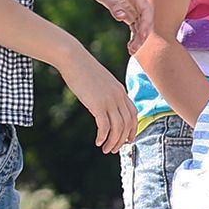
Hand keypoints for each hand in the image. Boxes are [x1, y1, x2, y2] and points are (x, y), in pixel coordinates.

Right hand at [58, 37, 138, 151]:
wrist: (74, 59)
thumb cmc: (84, 70)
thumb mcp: (100, 82)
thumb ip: (106, 93)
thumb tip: (103, 103)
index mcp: (121, 91)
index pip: (134, 114)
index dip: (133, 128)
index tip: (128, 139)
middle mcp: (119, 96)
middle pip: (128, 123)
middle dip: (123, 139)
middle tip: (115, 150)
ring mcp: (109, 100)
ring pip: (118, 127)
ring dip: (113, 141)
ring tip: (106, 149)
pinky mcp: (97, 104)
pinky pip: (105, 125)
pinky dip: (103, 136)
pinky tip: (98, 142)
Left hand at [85, 0, 152, 49]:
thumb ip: (114, 4)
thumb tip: (121, 18)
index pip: (146, 10)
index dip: (146, 24)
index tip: (142, 36)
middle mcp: (137, 1)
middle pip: (146, 20)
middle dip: (143, 35)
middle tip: (134, 50)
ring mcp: (134, 7)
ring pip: (141, 24)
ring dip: (139, 38)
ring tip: (132, 52)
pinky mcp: (128, 11)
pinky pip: (134, 26)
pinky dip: (134, 36)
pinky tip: (129, 47)